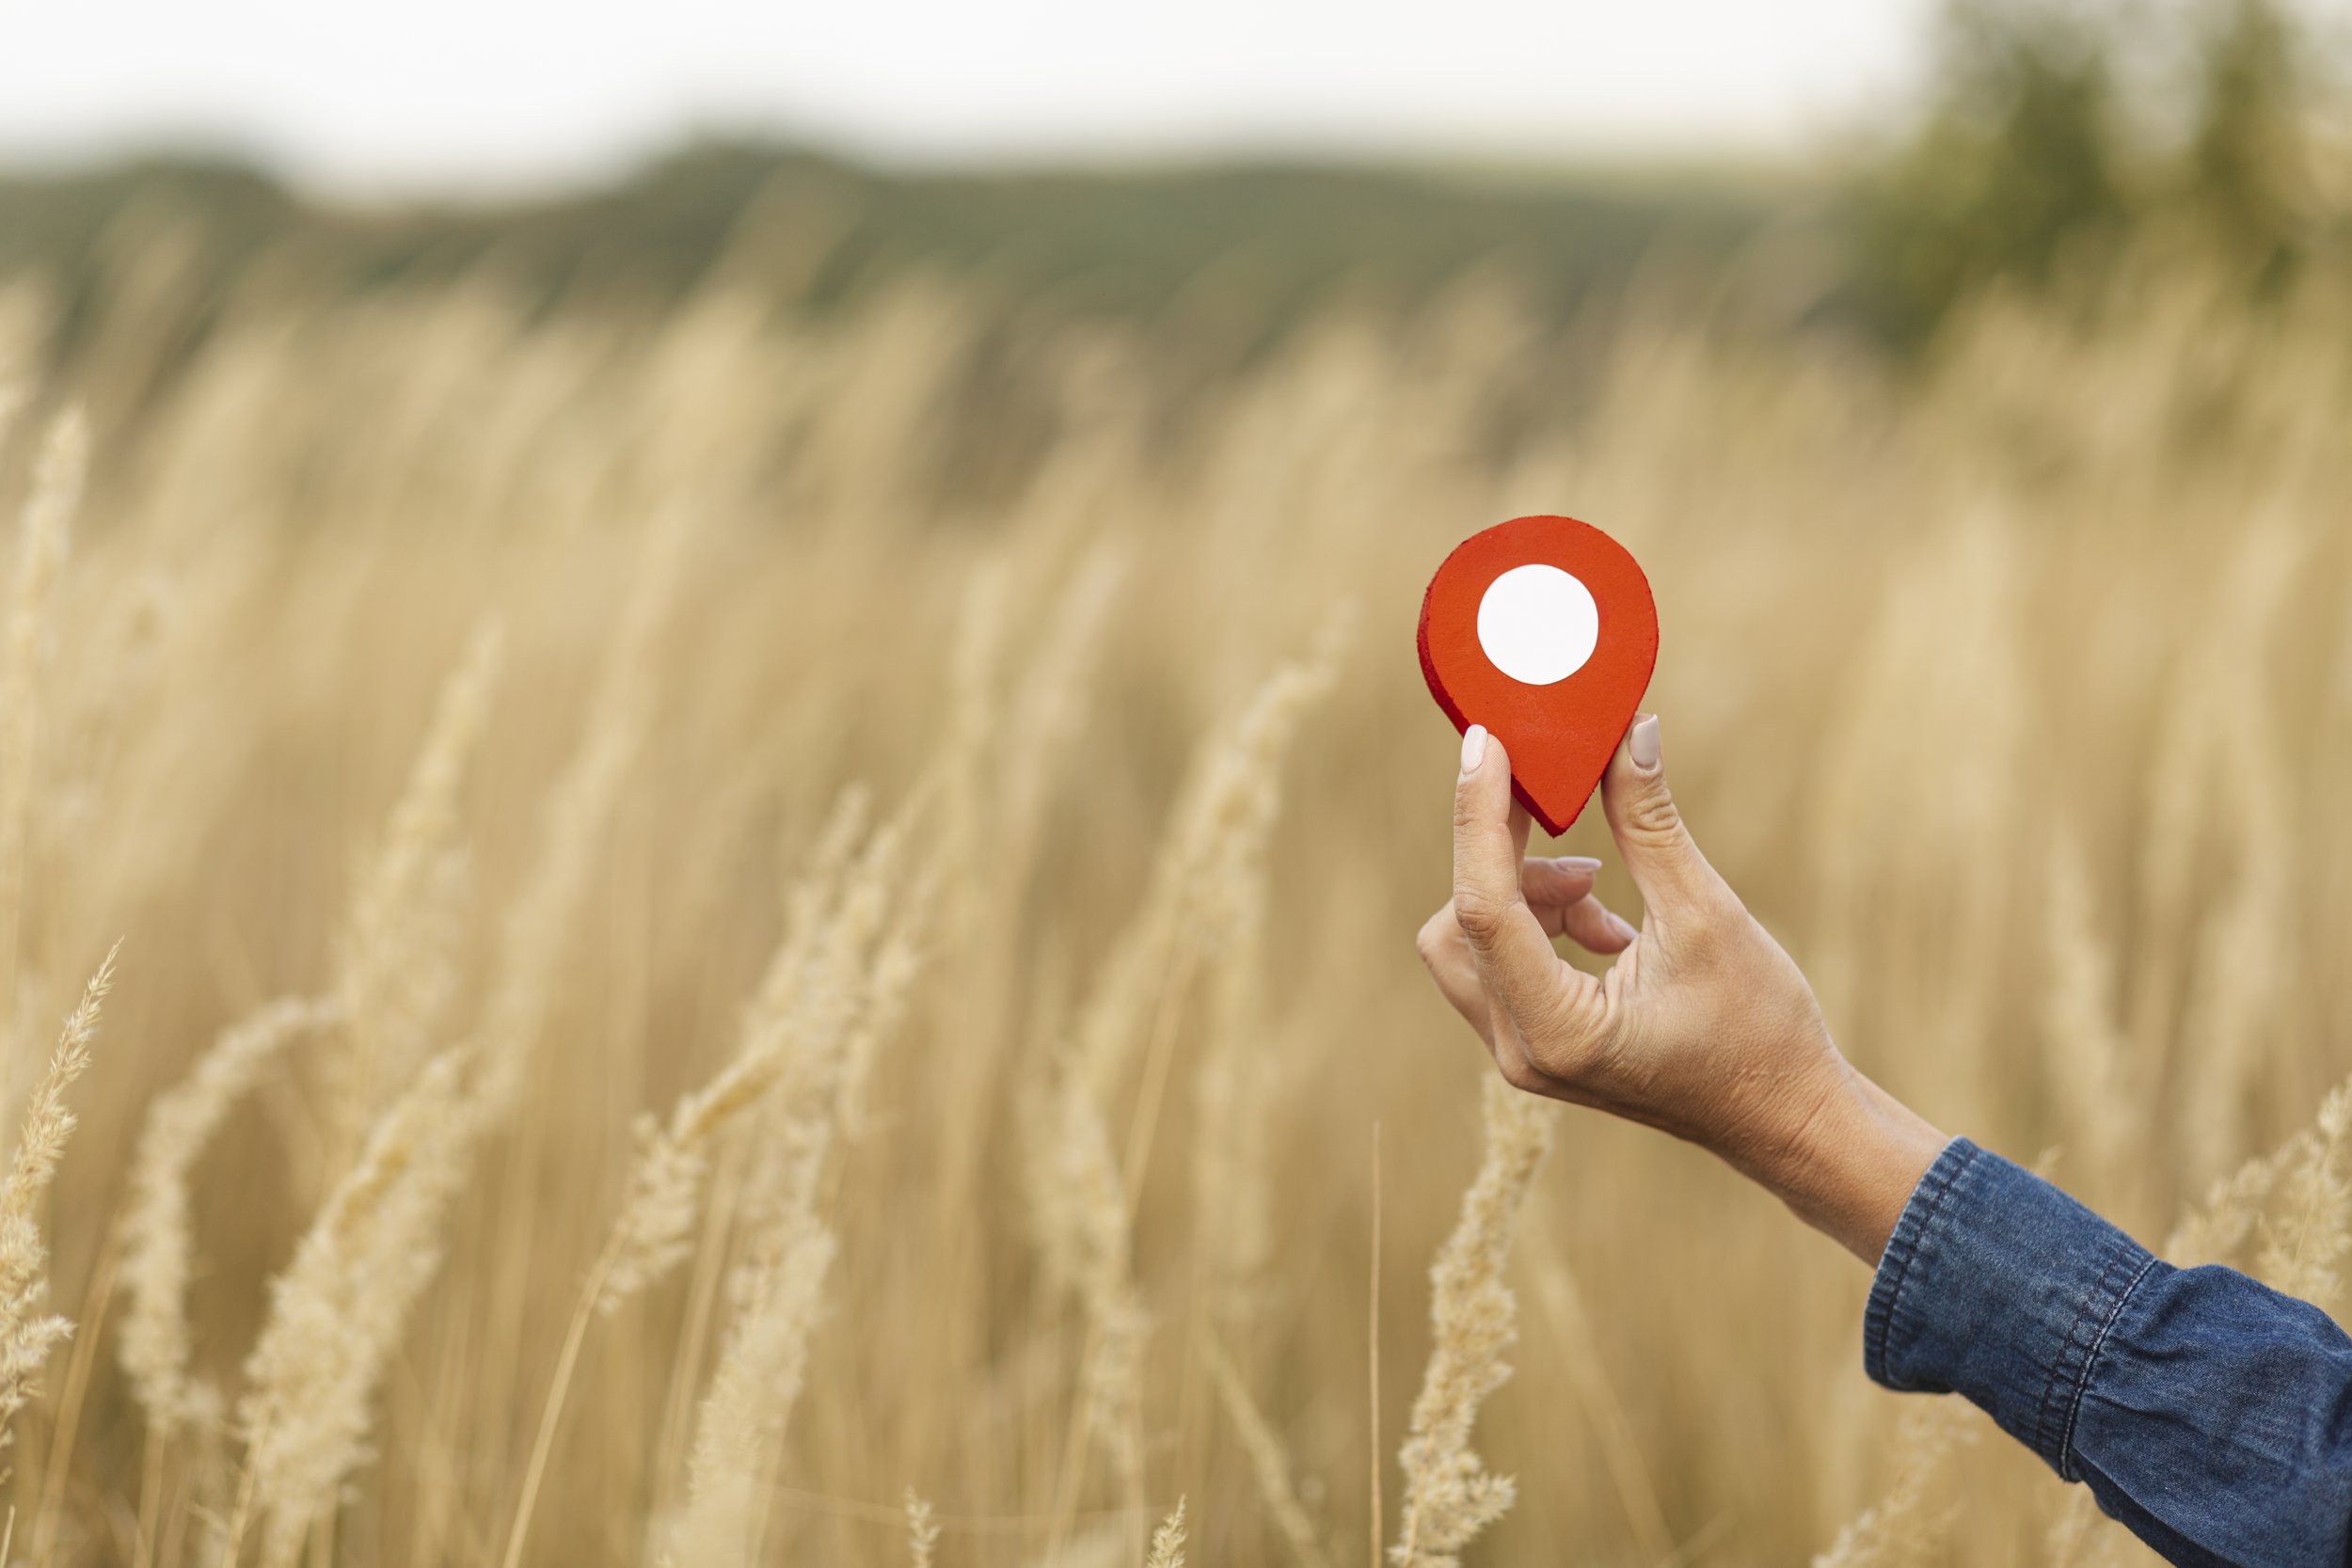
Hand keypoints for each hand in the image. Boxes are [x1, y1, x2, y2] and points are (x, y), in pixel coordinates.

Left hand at [1415, 714, 1946, 1261]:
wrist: (1786, 1117)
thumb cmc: (1761, 1030)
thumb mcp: (1707, 915)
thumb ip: (1650, 824)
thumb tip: (1629, 730)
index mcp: (1559, 1032)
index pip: (1484, 907)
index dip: (1479, 816)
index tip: (1486, 743)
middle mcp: (1522, 1053)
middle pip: (1458, 925)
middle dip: (1503, 861)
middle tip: (1557, 811)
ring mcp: (1524, 1057)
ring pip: (1474, 943)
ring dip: (1526, 894)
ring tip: (1605, 886)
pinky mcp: (1537, 1047)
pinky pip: (1502, 964)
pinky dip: (1540, 923)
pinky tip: (1608, 924)